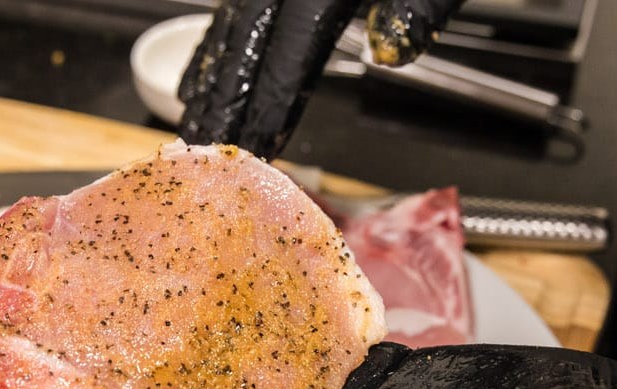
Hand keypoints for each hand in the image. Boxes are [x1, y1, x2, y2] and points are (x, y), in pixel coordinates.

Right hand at [177, 0, 465, 157]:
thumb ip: (421, 3)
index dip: (271, 101)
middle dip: (226, 99)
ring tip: (195, 118)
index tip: (257, 144)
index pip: (291, 49)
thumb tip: (393, 50)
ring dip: (212, 73)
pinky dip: (216, 40)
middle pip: (248, 38)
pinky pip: (236, 5)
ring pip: (232, 20)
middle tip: (209, 146)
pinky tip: (205, 65)